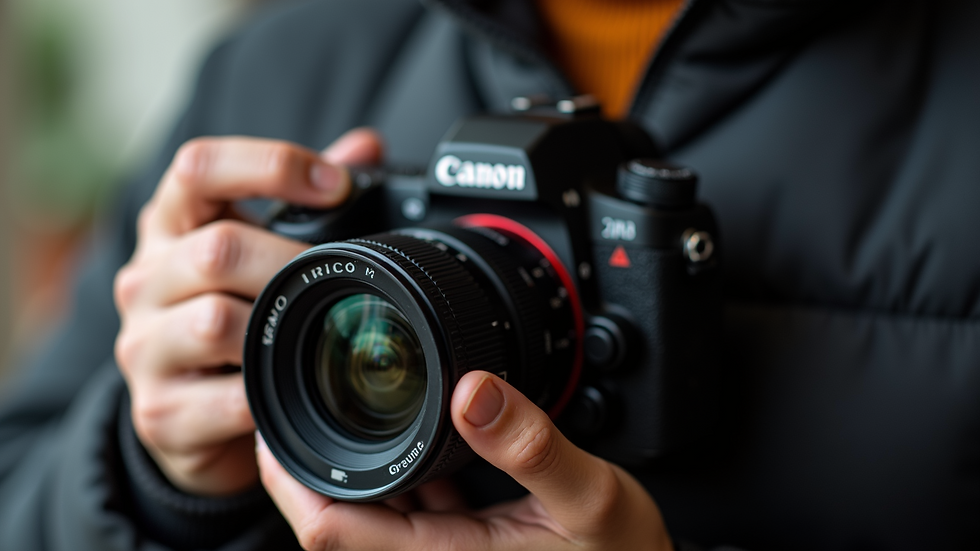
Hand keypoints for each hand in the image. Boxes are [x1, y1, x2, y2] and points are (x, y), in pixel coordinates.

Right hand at [114, 129, 382, 494]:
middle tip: (340, 277)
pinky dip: (273, 395)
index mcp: (170, 227)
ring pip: (214, 321)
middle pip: (215, 249)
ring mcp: (145, 347)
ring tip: (314, 334)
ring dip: (279, 327)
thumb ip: (307, 196)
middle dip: (291, 261)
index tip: (337, 183)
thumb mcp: (258, 246)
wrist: (187, 414)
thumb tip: (365, 147)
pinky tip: (294, 389)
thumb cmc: (229, 313)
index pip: (198, 168)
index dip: (270, 165)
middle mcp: (145, 281)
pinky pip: (228, 399)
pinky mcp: (160, 412)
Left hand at [258, 371, 674, 549]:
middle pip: (334, 521)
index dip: (291, 478)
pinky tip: (404, 433)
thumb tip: (474, 388)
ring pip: (367, 512)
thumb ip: (534, 448)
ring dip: (343, 467)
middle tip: (288, 402)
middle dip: (304, 466)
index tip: (273, 425)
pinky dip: (391, 471)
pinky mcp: (457, 543)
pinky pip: (404, 508)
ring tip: (334, 408)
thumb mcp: (593, 498)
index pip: (333, 529)